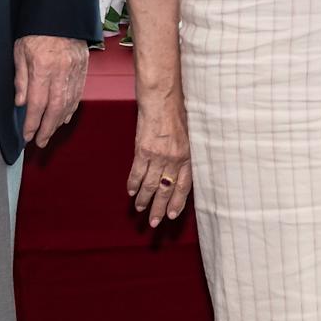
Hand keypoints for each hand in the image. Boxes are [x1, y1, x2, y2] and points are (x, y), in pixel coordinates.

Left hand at [14, 34, 89, 147]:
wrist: (61, 13)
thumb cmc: (37, 30)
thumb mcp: (20, 51)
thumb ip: (21, 78)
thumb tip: (20, 102)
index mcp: (42, 68)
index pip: (36, 103)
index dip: (31, 123)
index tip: (27, 136)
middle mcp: (61, 72)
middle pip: (55, 109)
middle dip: (47, 128)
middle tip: (40, 142)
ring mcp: (75, 70)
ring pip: (69, 103)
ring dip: (60, 121)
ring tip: (51, 132)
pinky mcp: (83, 68)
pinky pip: (79, 93)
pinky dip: (72, 107)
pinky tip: (66, 116)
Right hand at [126, 90, 192, 226]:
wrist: (163, 98)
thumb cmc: (179, 111)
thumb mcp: (190, 133)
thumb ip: (187, 152)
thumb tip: (182, 168)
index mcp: (188, 156)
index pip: (184, 186)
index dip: (178, 202)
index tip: (173, 215)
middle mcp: (174, 159)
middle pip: (166, 190)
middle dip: (160, 208)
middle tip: (154, 222)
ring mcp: (158, 156)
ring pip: (150, 185)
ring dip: (143, 199)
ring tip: (139, 209)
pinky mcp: (143, 150)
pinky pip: (137, 172)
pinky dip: (133, 184)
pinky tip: (130, 192)